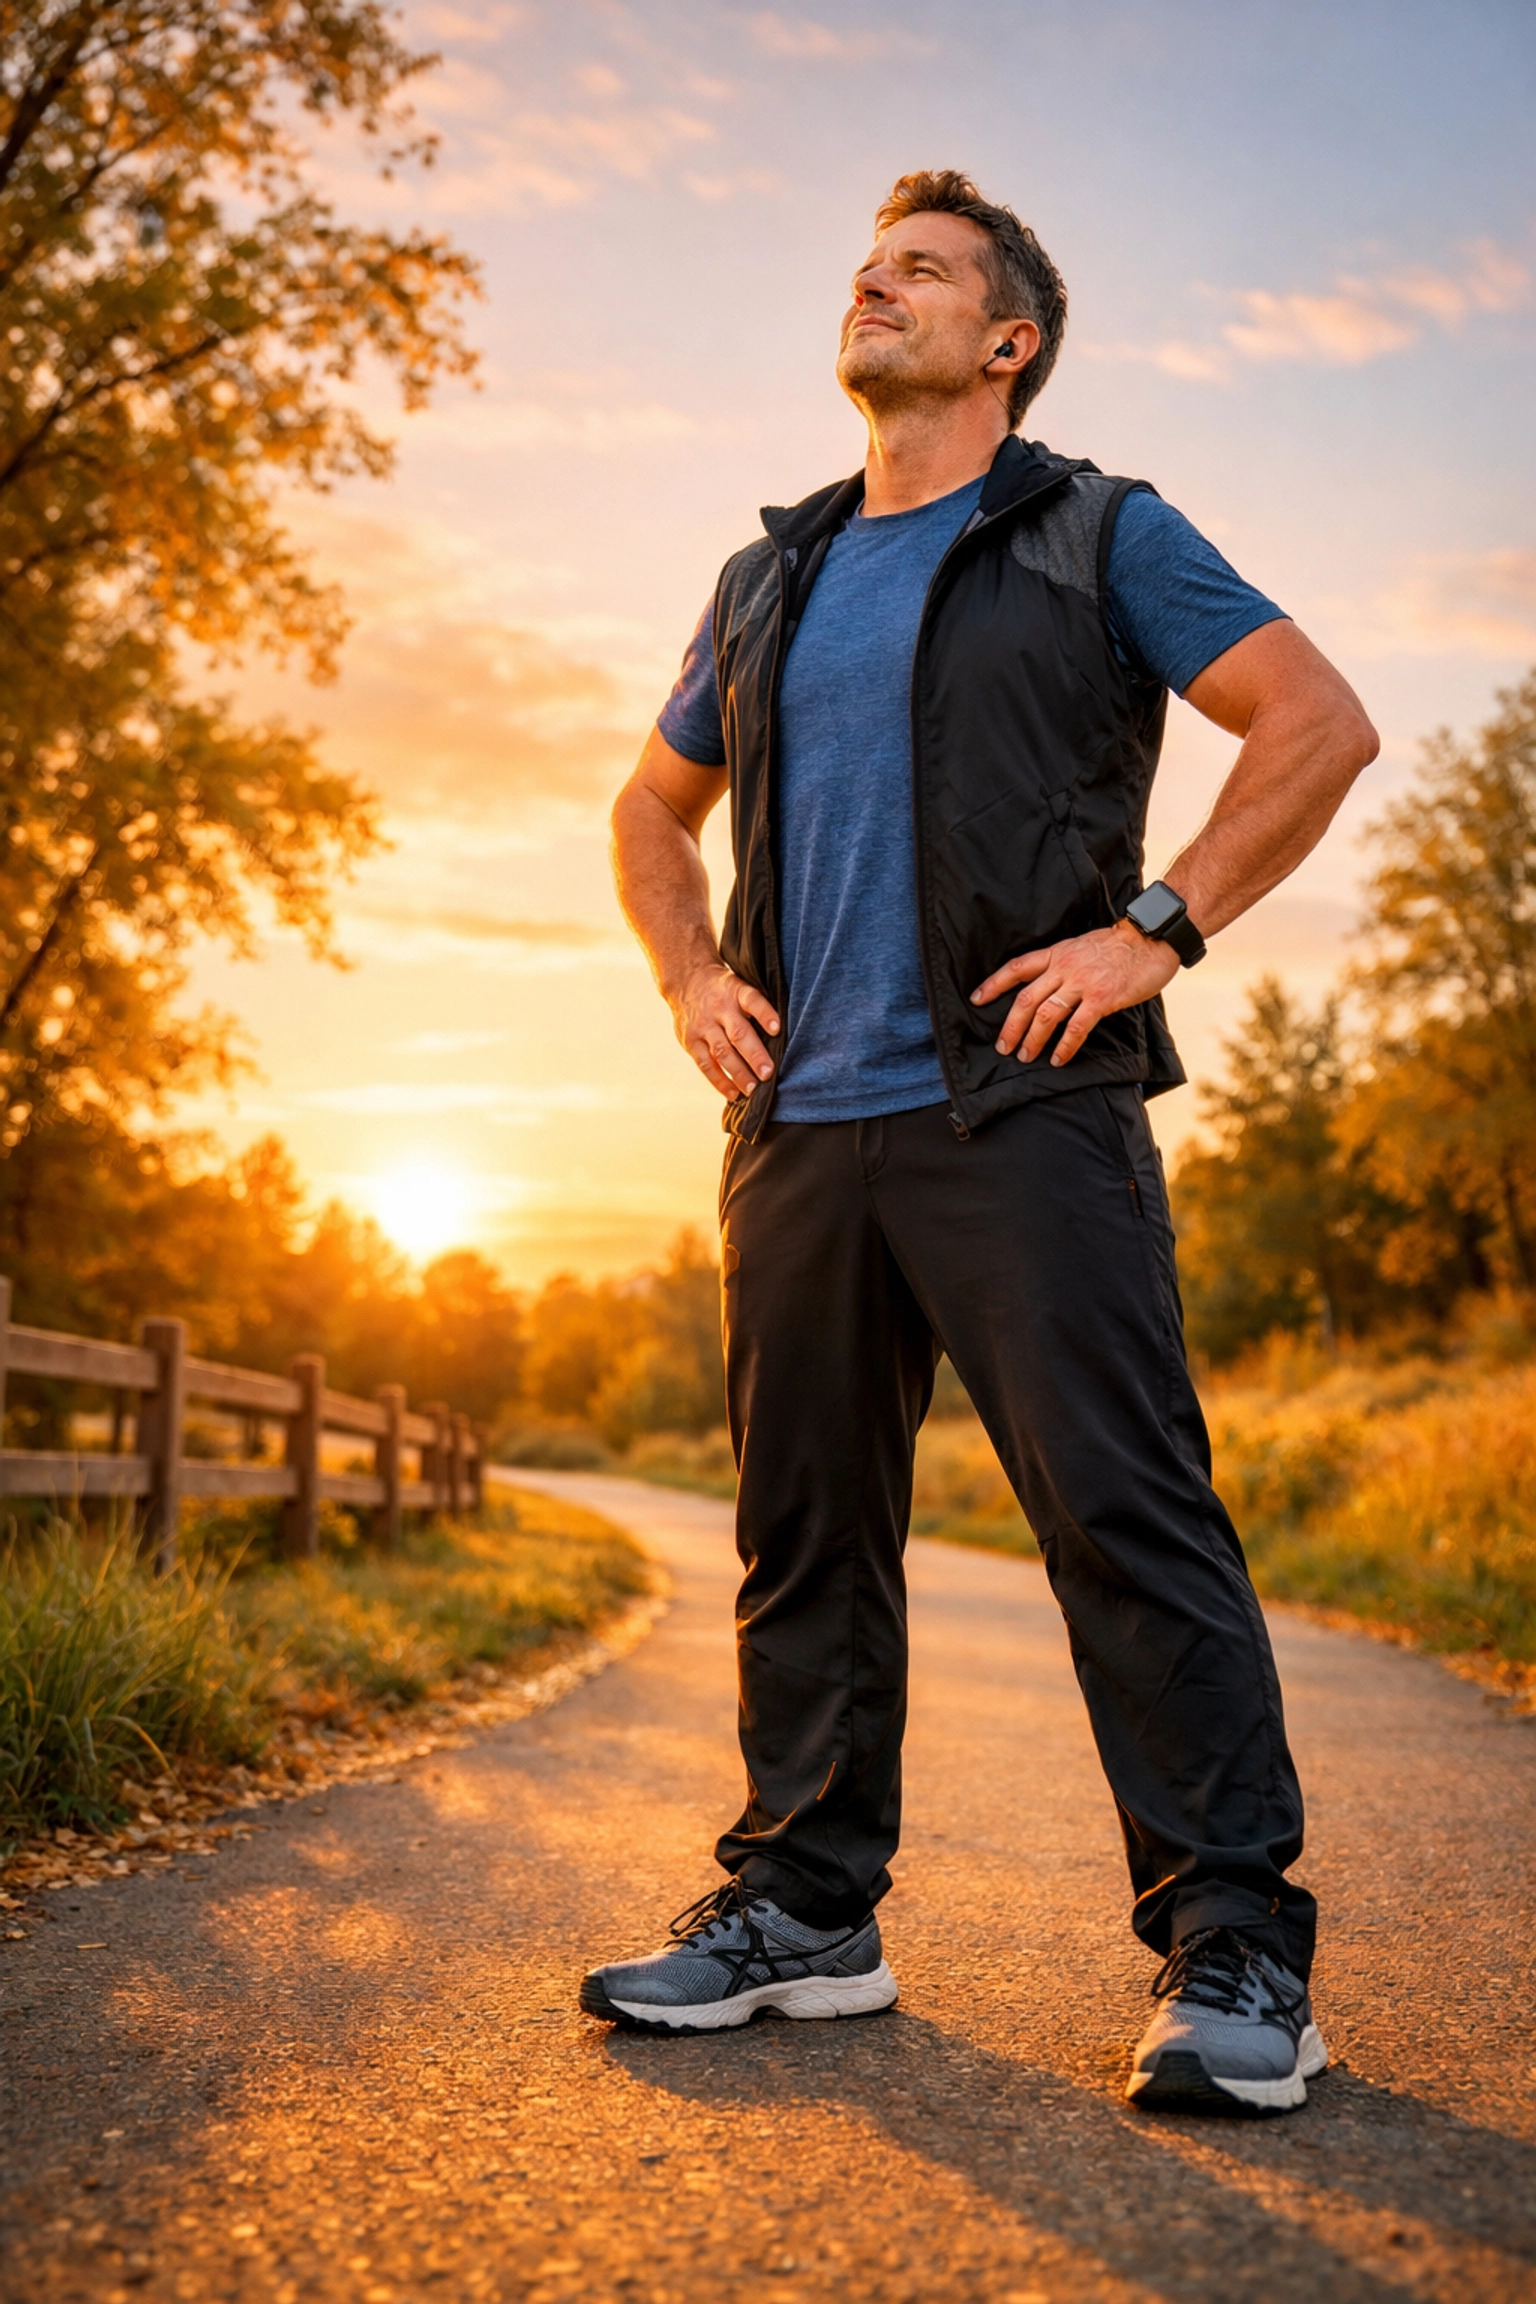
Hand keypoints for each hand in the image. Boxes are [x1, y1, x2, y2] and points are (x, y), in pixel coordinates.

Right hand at [672, 963, 779, 1097]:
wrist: (686, 981)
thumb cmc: (725, 990)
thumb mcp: (740, 986)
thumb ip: (756, 1007)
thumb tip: (782, 1037)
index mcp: (735, 991)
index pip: (752, 1000)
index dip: (765, 1014)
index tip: (777, 1029)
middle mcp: (719, 1008)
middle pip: (738, 1033)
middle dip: (754, 1055)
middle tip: (768, 1073)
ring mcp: (703, 1026)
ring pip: (721, 1052)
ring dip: (738, 1073)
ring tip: (753, 1089)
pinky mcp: (690, 1041)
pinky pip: (705, 1064)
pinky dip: (720, 1081)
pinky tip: (734, 1093)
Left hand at [971, 921, 1179, 1066]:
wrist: (1152, 938)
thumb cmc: (1120, 945)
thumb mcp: (1082, 945)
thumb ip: (1064, 964)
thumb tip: (1049, 986)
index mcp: (1057, 953)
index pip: (1017, 968)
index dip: (994, 984)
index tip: (977, 999)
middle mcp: (1064, 967)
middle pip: (1026, 999)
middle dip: (1010, 1026)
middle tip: (1002, 1046)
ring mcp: (1083, 983)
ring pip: (1046, 1015)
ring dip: (1032, 1039)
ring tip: (1025, 1056)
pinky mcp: (1102, 998)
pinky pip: (1077, 1027)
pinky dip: (1065, 1046)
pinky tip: (1058, 1058)